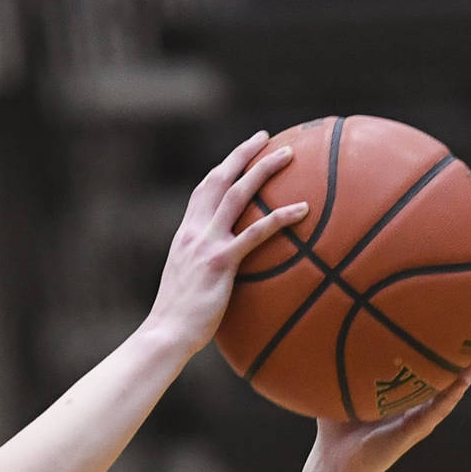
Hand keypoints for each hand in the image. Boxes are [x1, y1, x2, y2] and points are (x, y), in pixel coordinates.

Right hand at [143, 131, 310, 352]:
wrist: (165, 334)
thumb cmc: (177, 322)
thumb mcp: (187, 286)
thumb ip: (203, 272)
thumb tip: (223, 277)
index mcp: (185, 235)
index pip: (203, 191)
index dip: (223, 168)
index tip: (240, 154)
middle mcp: (193, 232)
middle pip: (219, 180)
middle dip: (242, 154)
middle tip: (264, 137)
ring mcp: (206, 244)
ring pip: (238, 195)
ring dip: (263, 170)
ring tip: (289, 154)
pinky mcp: (220, 261)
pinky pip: (256, 233)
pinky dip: (280, 217)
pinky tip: (304, 209)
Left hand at [310, 339, 470, 471]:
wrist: (335, 461)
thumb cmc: (337, 425)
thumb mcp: (340, 384)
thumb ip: (339, 360)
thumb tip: (324, 326)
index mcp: (404, 389)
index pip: (430, 360)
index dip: (445, 338)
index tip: (456, 310)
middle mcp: (418, 400)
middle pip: (452, 368)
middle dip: (468, 345)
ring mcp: (421, 415)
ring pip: (454, 387)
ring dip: (470, 366)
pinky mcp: (415, 429)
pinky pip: (438, 408)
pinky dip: (451, 393)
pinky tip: (463, 378)